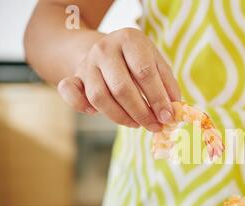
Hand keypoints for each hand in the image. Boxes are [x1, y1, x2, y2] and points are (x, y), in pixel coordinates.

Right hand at [57, 28, 180, 130]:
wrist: (104, 49)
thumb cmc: (138, 60)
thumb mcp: (157, 63)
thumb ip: (167, 86)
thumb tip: (174, 112)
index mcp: (130, 40)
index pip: (144, 72)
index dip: (157, 99)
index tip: (167, 117)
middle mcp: (104, 49)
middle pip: (122, 88)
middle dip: (141, 113)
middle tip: (154, 126)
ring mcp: (87, 63)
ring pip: (100, 97)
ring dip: (120, 117)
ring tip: (137, 124)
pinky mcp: (73, 76)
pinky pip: (70, 94)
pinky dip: (82, 107)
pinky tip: (96, 113)